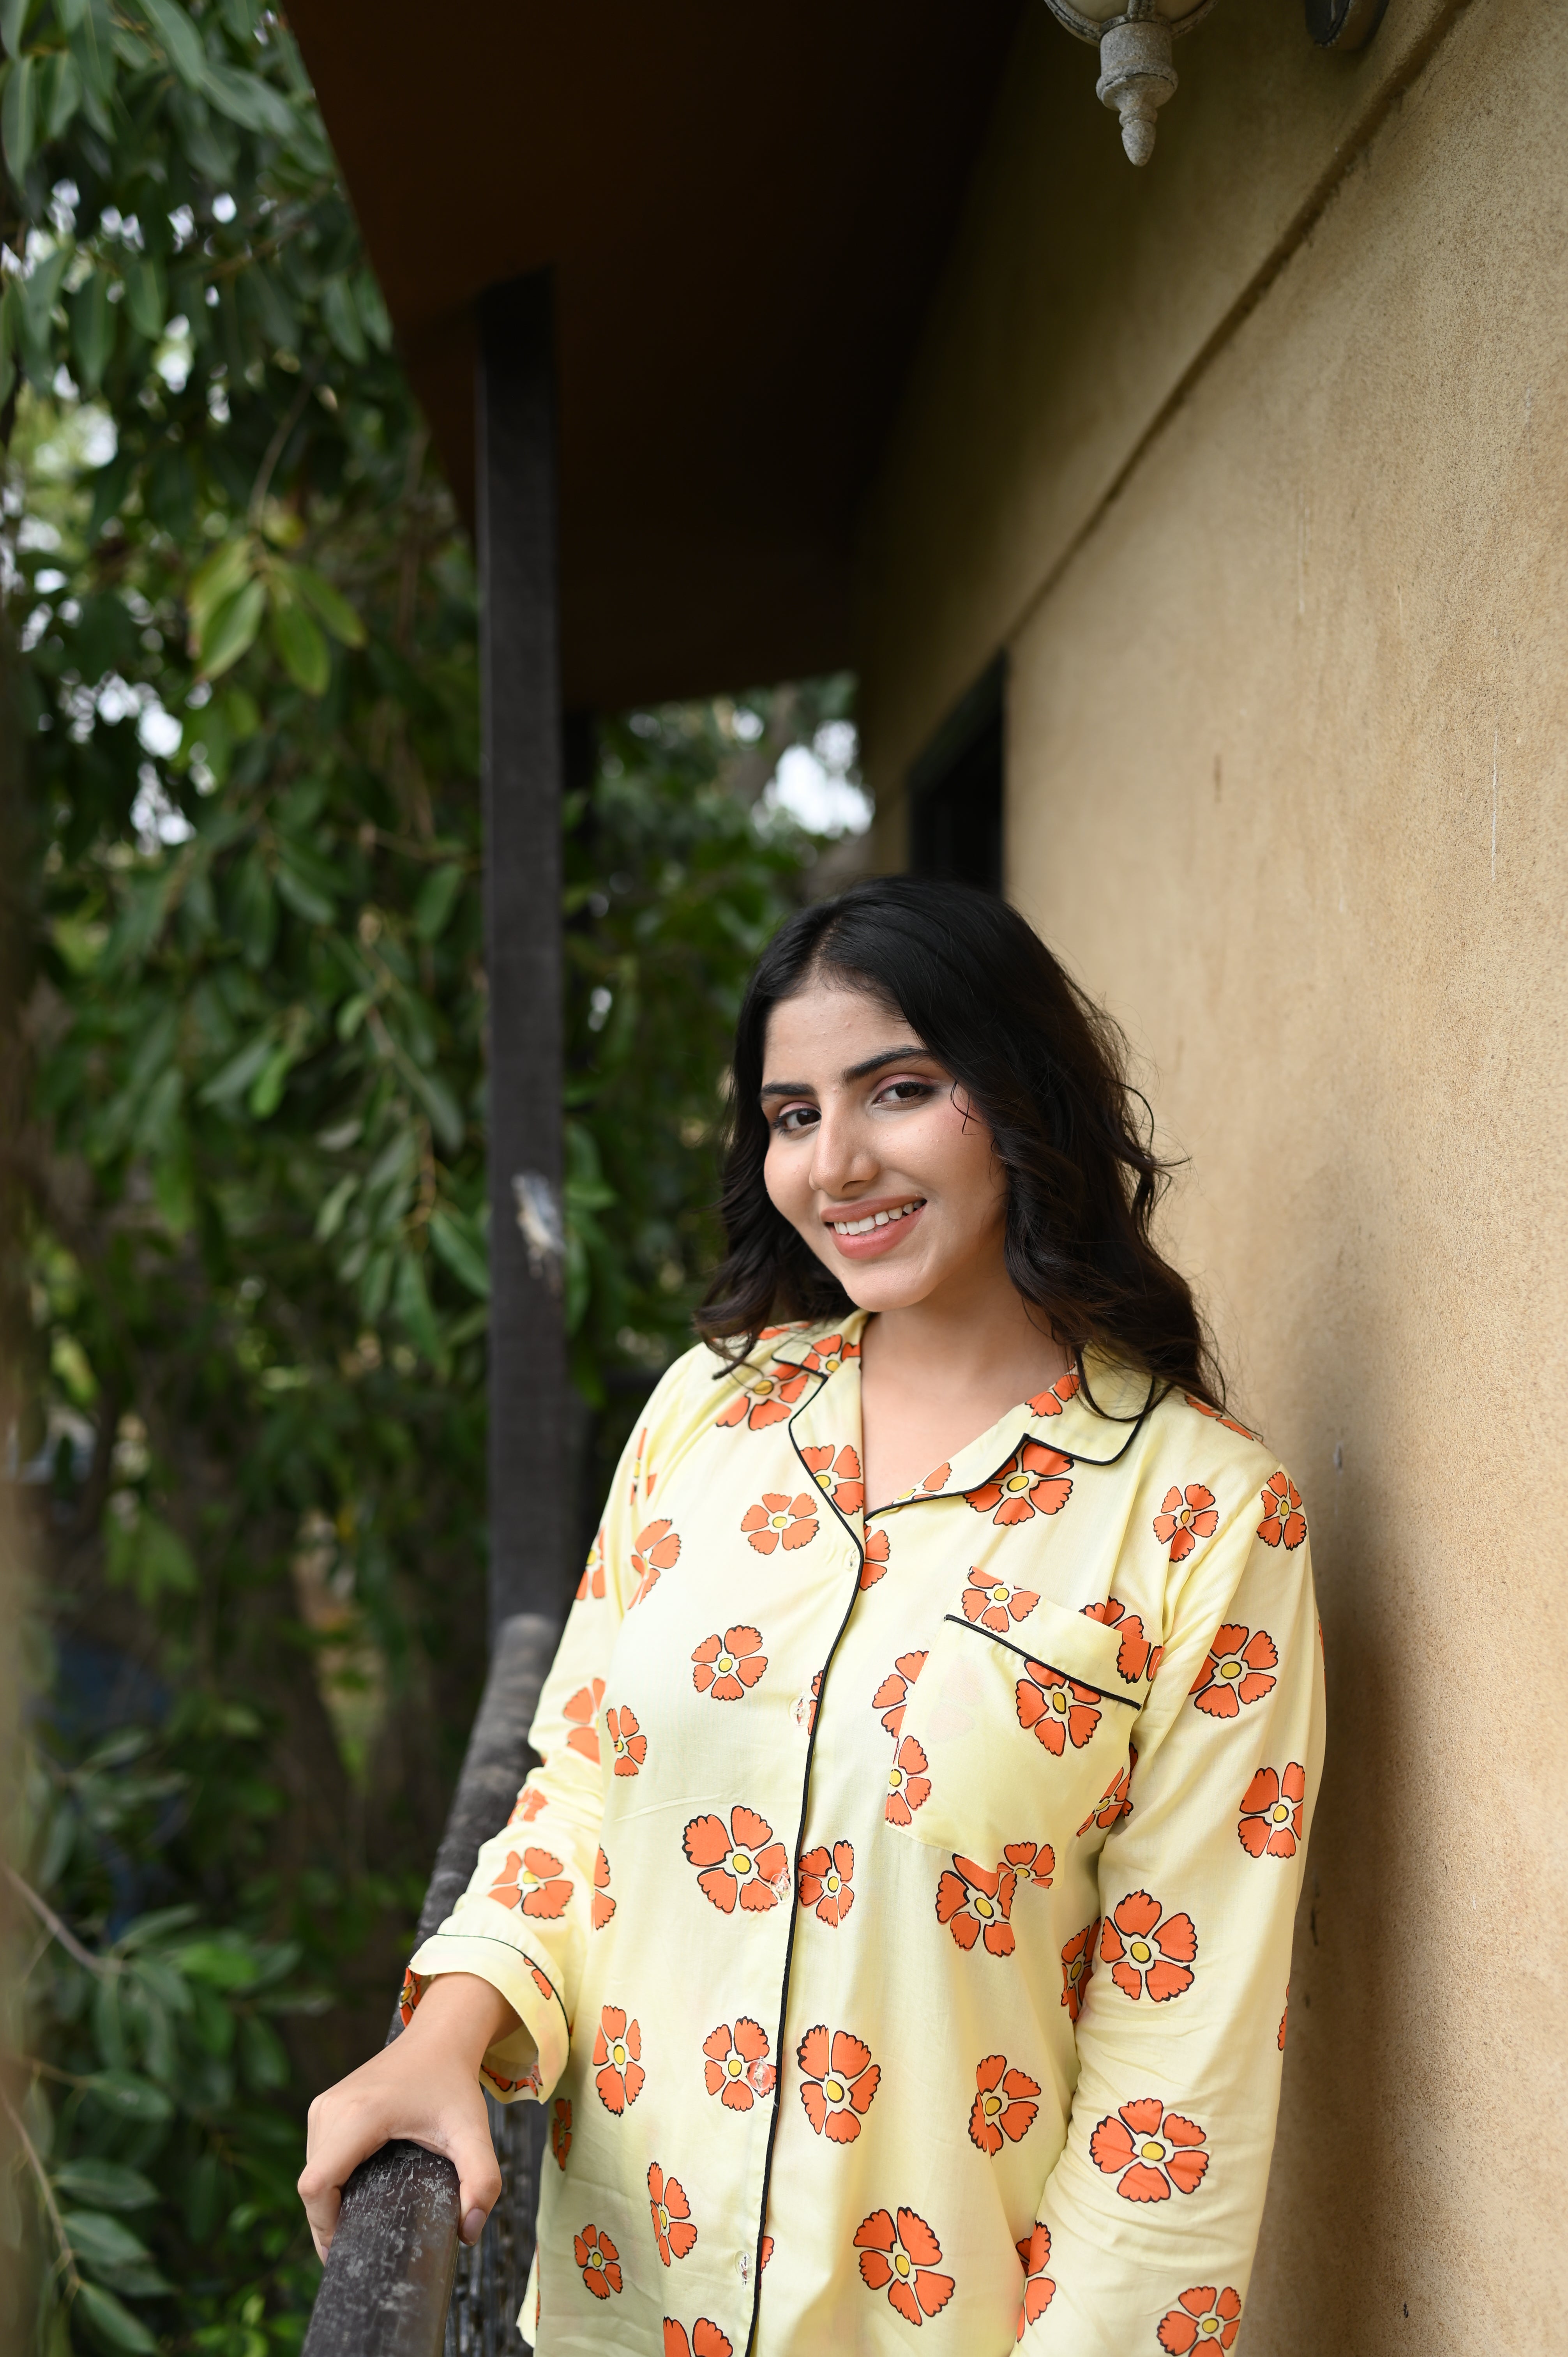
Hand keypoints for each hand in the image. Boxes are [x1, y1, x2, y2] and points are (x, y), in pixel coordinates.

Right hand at [297, 1972, 522, 2261]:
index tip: (351, 2249)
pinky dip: (328, 2182)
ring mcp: (323, 2105)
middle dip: (327, 2225)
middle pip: (310, 2186)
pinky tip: (351, 2197)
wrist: (440, 2038)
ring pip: (310, 2172)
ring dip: (327, 2204)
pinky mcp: (325, 2106)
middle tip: (360, 2249)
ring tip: (358, 2226)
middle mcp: (330, 2108)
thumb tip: (469, 2233)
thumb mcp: (474, 2131)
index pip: (316, 2186)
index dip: (324, 2228)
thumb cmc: (453, 2083)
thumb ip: (483, 2180)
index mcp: (358, 2115)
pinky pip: (316, 2156)